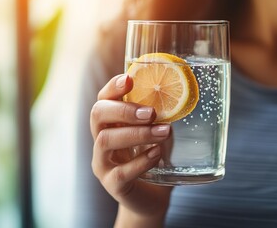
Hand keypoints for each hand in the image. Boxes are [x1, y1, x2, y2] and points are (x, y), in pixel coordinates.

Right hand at [90, 74, 172, 226]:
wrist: (152, 197)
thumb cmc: (155, 158)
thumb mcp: (159, 133)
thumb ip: (162, 117)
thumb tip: (180, 94)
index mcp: (111, 123)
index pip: (103, 99)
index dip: (113, 87)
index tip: (130, 80)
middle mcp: (101, 140)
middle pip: (97, 114)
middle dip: (124, 110)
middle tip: (151, 112)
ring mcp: (102, 163)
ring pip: (105, 141)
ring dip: (137, 133)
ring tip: (163, 132)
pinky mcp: (111, 184)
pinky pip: (121, 172)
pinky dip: (141, 161)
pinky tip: (157, 154)